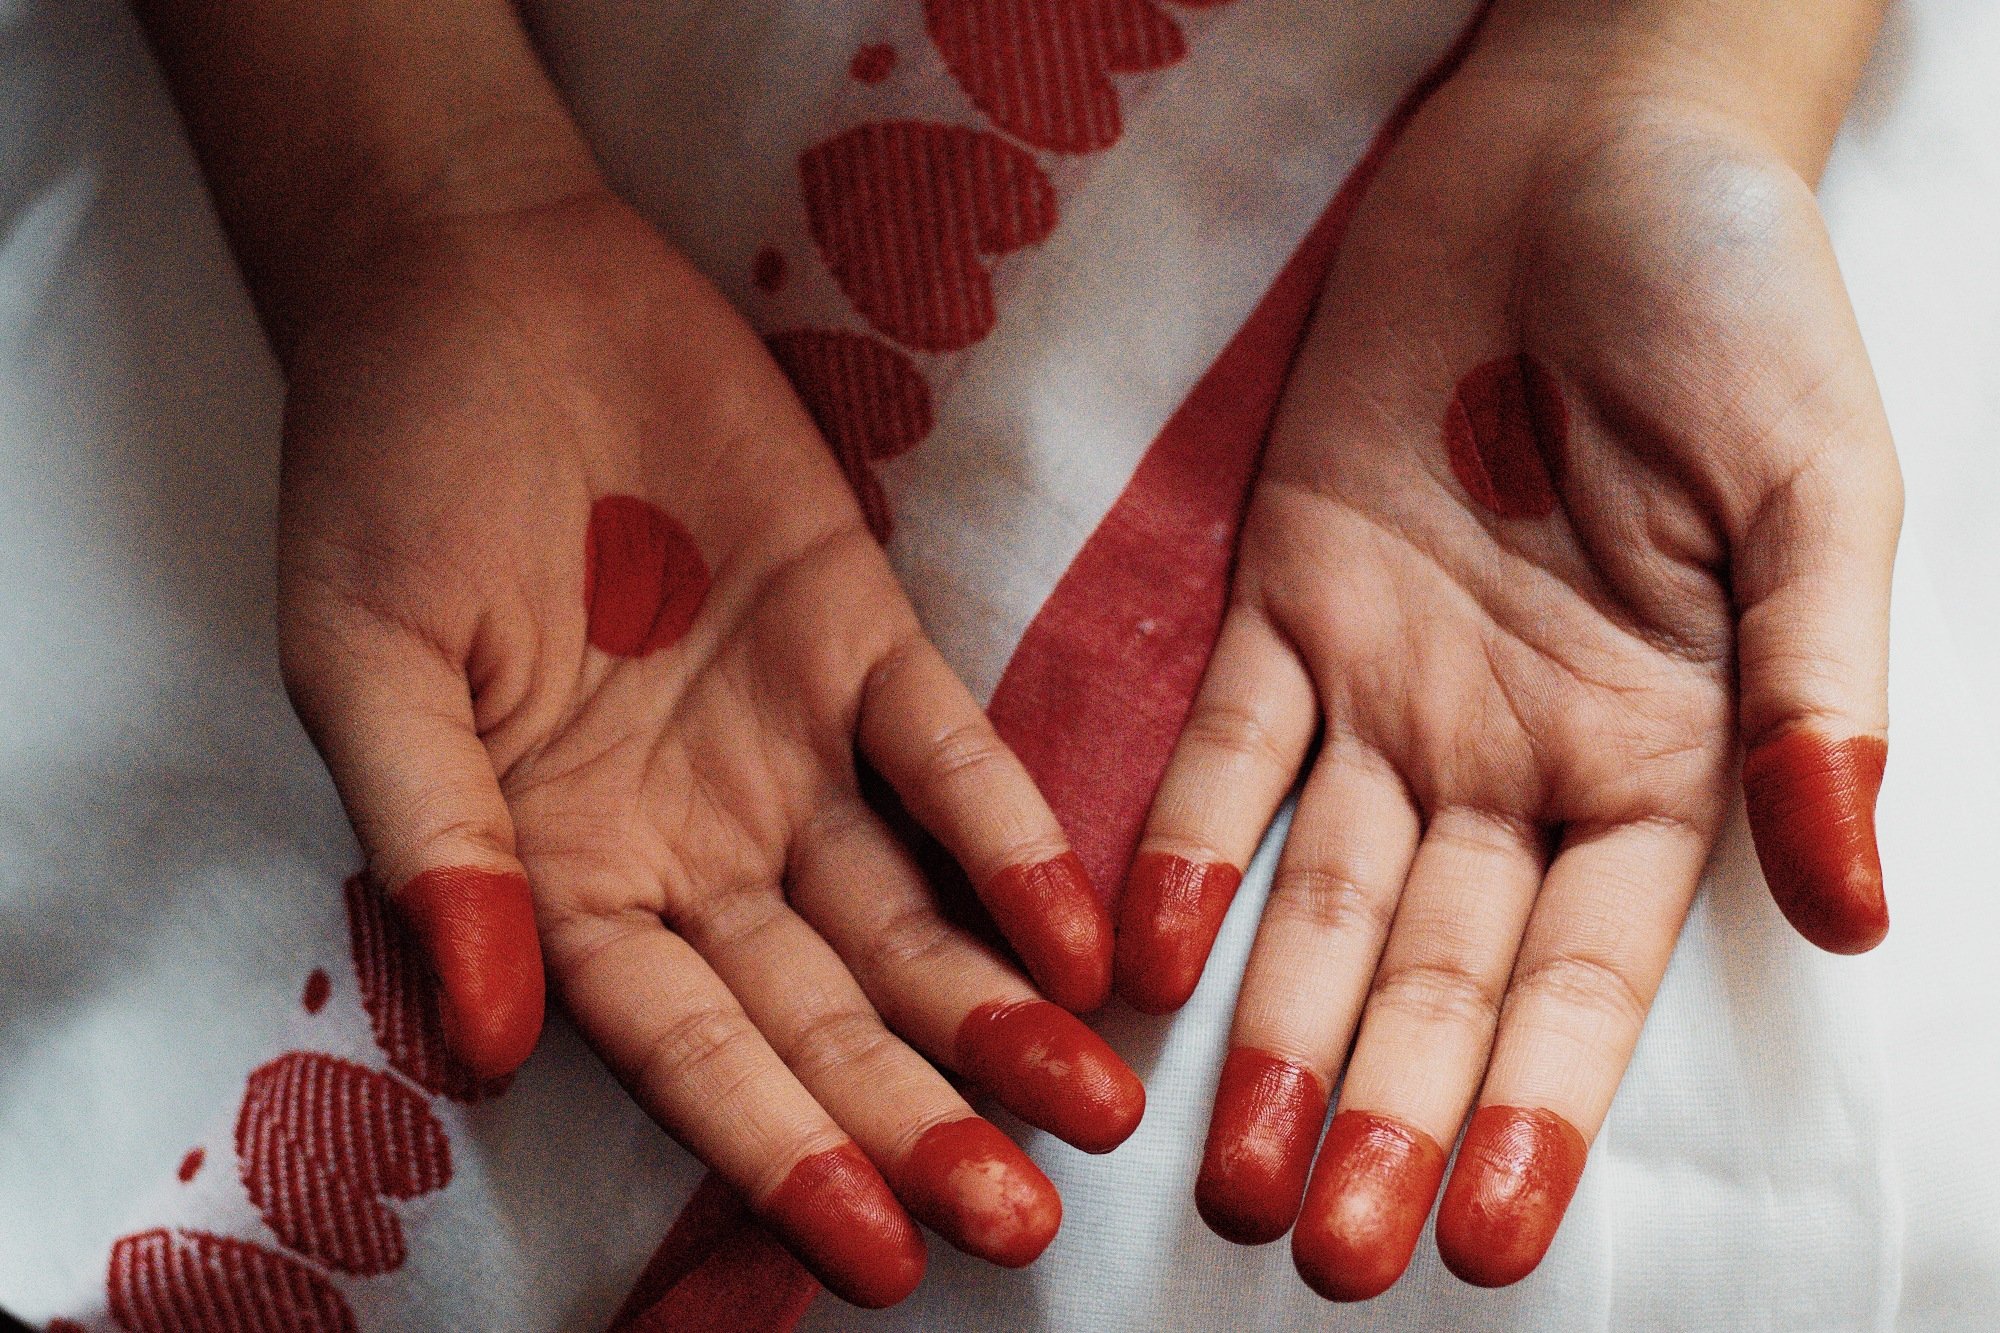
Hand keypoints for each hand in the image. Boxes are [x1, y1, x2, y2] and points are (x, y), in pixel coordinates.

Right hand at [277, 192, 1138, 1306]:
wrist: (481, 288)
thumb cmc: (388, 478)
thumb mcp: (369, 665)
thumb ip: (441, 844)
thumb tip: (485, 1039)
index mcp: (565, 874)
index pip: (684, 1046)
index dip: (775, 1153)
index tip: (869, 1255)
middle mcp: (692, 839)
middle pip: (821, 1011)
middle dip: (918, 1118)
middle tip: (1022, 1225)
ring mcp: (787, 744)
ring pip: (907, 913)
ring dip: (996, 1011)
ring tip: (1093, 1106)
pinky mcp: (861, 634)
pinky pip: (950, 754)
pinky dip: (1014, 840)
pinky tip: (1085, 933)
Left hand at [1113, 16, 1897, 1298]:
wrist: (1583, 150)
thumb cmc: (1734, 305)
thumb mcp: (1818, 495)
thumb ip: (1815, 693)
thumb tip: (1860, 898)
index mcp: (1659, 754)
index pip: (1588, 971)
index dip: (1537, 1105)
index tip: (1489, 1237)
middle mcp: (1513, 752)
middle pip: (1438, 966)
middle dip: (1382, 1107)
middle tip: (1321, 1245)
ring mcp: (1391, 686)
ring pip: (1322, 892)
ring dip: (1273, 1023)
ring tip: (1225, 1162)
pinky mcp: (1286, 599)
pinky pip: (1228, 747)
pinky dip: (1186, 843)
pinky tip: (1141, 948)